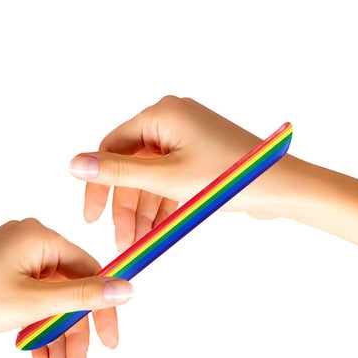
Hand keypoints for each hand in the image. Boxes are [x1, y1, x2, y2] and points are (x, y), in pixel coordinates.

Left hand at [0, 219, 133, 357]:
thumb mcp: (33, 303)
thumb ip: (83, 296)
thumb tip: (126, 288)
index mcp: (39, 236)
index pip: (89, 270)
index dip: (102, 309)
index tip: (110, 341)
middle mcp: (30, 244)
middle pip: (69, 292)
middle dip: (73, 334)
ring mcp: (16, 262)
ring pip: (51, 303)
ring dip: (56, 339)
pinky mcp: (5, 278)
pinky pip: (33, 304)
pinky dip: (37, 330)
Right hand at [69, 95, 297, 250]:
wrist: (283, 188)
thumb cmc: (231, 176)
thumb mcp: (167, 178)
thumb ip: (118, 172)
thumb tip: (75, 163)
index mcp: (161, 114)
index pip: (112, 149)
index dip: (99, 185)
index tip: (92, 217)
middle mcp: (170, 121)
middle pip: (132, 168)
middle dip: (126, 208)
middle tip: (122, 240)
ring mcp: (185, 140)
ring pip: (150, 179)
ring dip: (143, 212)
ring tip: (139, 243)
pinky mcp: (196, 157)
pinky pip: (168, 181)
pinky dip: (162, 206)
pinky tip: (156, 232)